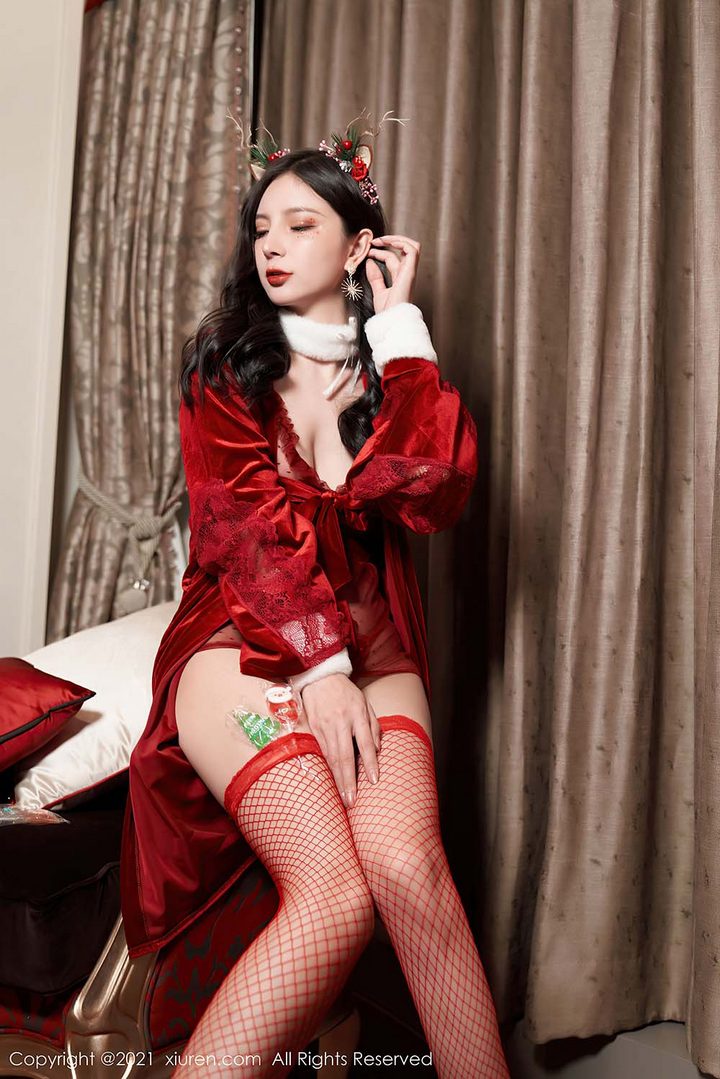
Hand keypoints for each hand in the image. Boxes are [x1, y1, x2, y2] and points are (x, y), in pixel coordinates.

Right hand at [300, 673, 380, 807]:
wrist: (320, 677)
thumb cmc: (346, 692)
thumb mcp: (365, 703)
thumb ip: (373, 726)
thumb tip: (378, 750)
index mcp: (357, 714)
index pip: (365, 743)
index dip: (370, 763)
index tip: (374, 781)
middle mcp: (340, 722)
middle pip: (345, 755)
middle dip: (349, 780)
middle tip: (352, 801)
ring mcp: (325, 726)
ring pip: (331, 757)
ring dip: (337, 779)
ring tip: (343, 798)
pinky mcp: (313, 729)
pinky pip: (322, 752)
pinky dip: (327, 768)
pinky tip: (331, 782)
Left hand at [365, 234, 420, 313]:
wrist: (392, 322)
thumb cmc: (388, 314)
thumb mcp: (378, 292)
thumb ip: (375, 278)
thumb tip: (370, 263)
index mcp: (400, 278)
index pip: (393, 258)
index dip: (380, 252)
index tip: (368, 252)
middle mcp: (406, 274)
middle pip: (404, 250)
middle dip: (390, 241)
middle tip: (374, 241)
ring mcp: (409, 273)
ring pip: (412, 246)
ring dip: (396, 239)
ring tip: (381, 239)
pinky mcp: (410, 273)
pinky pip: (412, 250)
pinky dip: (401, 243)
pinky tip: (389, 243)